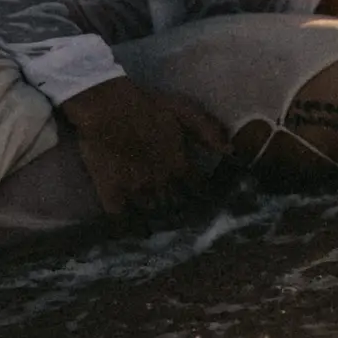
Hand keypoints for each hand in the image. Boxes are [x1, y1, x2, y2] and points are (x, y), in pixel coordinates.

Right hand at [60, 76, 227, 217]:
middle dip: (181, 211)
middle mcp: (161, 181)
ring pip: (152, 211)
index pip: (196, 187)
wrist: (106, 106)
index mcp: (178, 163)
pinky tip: (132, 233)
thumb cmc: (146, 105)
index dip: (202, 194)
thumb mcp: (183, 110)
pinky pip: (122, 218)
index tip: (205, 202)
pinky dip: (128, 226)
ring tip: (161, 228)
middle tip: (183, 219)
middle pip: (175, 203)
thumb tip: (231, 152)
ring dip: (158, 218)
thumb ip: (207, 131)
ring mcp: (136, 188)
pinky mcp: (112, 192)